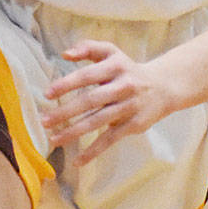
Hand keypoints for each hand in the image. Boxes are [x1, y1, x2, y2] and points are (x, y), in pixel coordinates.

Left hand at [41, 40, 170, 165]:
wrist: (163, 87)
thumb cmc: (128, 69)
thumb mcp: (112, 53)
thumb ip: (88, 48)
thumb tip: (65, 54)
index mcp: (114, 67)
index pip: (87, 75)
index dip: (67, 84)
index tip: (48, 94)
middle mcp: (123, 86)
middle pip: (90, 100)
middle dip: (66, 112)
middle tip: (44, 121)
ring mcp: (128, 107)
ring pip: (98, 121)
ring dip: (74, 132)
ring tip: (54, 139)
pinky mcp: (133, 125)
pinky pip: (110, 139)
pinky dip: (94, 151)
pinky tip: (78, 161)